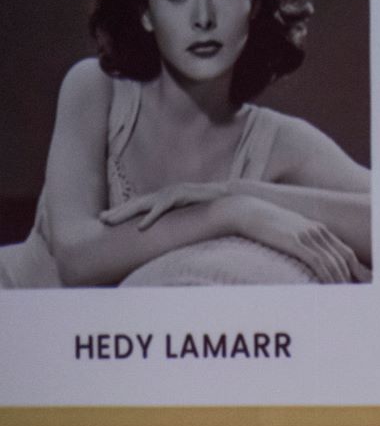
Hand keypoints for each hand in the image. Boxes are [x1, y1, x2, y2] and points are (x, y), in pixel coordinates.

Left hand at [102, 181, 229, 229]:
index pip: (141, 205)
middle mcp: (166, 193)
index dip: (124, 211)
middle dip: (118, 211)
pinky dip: (150, 218)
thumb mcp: (191, 214)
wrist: (233, 198)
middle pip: (136, 203)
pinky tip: (140, 227)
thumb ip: (179, 219)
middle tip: (101, 219)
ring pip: (143, 205)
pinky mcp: (181, 197)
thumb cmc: (214, 208)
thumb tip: (172, 231)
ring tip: (109, 221)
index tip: (109, 218)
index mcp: (167, 198)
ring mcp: (173, 193)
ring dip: (124, 213)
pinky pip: (162, 209)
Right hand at [223, 196, 365, 282]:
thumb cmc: (266, 224)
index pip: (345, 252)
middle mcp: (318, 231)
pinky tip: (329, 287)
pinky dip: (327, 275)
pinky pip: (318, 261)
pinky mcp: (296, 241)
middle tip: (356, 294)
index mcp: (319, 229)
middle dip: (352, 278)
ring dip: (340, 281)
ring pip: (333, 262)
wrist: (247, 211)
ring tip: (344, 296)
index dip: (356, 268)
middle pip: (343, 258)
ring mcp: (307, 235)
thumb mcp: (290, 230)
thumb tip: (310, 257)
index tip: (361, 284)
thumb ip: (304, 241)